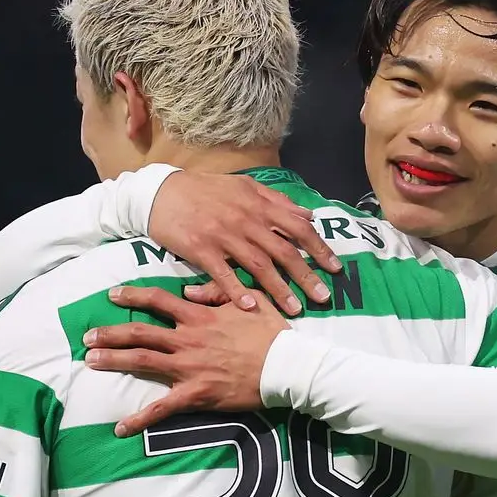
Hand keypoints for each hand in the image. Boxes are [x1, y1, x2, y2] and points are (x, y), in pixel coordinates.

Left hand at [83, 285, 290, 436]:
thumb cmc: (272, 333)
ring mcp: (189, 367)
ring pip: (143, 361)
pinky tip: (120, 427)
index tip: (112, 295)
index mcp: (200, 316)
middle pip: (140, 332)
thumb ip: (217, 292)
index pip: (159, 301)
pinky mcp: (196, 395)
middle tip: (88, 336)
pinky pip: (162, 408)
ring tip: (91, 361)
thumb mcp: (249, 300)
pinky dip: (140, 418)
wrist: (286, 366)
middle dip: (110, 333)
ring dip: (114, 360)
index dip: (133, 296)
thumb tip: (189, 291)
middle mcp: (188, 339)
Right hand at [147, 171, 342, 314]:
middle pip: (284, 251)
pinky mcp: (201, 249)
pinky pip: (223, 273)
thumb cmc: (205, 190)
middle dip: (307, 276)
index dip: (319, 248)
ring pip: (259, 266)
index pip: (298, 227)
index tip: (335, 268)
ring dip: (279, 289)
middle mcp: (246, 220)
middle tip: (323, 298)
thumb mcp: (244, 187)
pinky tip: (250, 306)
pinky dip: (237, 290)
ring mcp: (224, 235)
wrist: (162, 192)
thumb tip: (308, 213)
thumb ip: (277, 201)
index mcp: (259, 204)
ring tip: (295, 310)